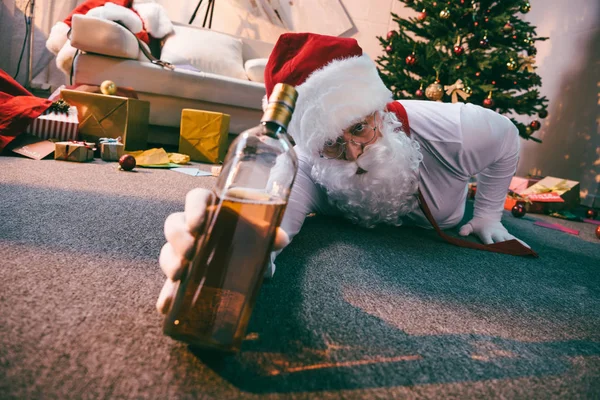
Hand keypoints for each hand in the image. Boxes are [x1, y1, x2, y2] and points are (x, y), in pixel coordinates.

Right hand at [156, 188, 289, 313]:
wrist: (250, 249)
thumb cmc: (251, 231)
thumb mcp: (261, 230)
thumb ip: (270, 232)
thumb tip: (280, 239)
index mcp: (211, 207)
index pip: (196, 198)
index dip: (193, 208)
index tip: (198, 224)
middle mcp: (192, 226)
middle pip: (174, 224)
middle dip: (178, 239)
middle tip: (190, 253)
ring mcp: (184, 250)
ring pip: (168, 251)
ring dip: (170, 263)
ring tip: (179, 276)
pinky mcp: (184, 273)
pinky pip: (169, 282)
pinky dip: (166, 295)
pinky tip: (166, 306)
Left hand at [458, 216, 529, 247]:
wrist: (487, 216)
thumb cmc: (477, 224)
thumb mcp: (470, 225)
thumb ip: (465, 229)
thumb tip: (461, 234)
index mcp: (487, 233)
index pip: (489, 240)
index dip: (491, 245)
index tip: (494, 251)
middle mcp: (496, 233)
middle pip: (502, 242)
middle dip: (507, 249)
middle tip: (513, 256)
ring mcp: (503, 234)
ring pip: (511, 241)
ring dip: (518, 247)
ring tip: (526, 253)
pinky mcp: (508, 235)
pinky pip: (517, 240)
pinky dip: (523, 244)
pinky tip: (530, 250)